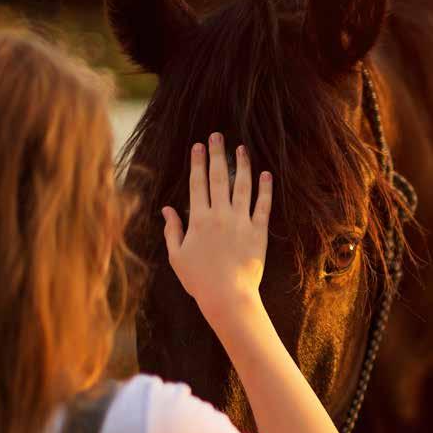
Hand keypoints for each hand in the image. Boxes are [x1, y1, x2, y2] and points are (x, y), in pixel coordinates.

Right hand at [162, 133, 271, 321]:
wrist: (228, 296)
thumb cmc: (199, 280)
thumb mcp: (177, 256)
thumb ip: (172, 230)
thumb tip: (166, 209)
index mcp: (199, 219)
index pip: (198, 183)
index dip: (197, 162)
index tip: (198, 146)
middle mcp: (220, 215)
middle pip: (219, 178)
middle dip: (217, 154)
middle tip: (217, 136)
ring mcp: (241, 222)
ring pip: (242, 186)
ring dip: (242, 164)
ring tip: (241, 148)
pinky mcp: (258, 232)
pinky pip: (263, 206)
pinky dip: (265, 189)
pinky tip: (266, 174)